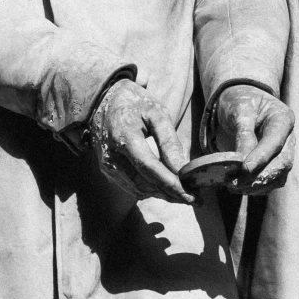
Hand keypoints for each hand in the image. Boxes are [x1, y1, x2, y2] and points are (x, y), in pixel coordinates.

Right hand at [88, 79, 191, 201]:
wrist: (103, 100)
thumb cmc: (134, 104)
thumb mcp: (156, 113)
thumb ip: (169, 141)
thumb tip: (181, 169)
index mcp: (124, 135)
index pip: (148, 166)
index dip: (170, 183)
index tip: (191, 196)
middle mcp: (111, 154)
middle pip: (144, 182)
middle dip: (171, 193)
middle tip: (194, 198)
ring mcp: (107, 164)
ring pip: (138, 189)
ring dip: (161, 194)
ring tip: (183, 193)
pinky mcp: (107, 170)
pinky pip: (131, 186)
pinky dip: (150, 189)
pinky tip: (164, 186)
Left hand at [212, 82, 294, 192]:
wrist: (240, 101)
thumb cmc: (240, 101)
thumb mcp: (239, 110)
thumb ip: (243, 134)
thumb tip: (243, 161)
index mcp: (283, 119)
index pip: (275, 142)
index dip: (261, 157)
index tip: (244, 169)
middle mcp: (288, 138)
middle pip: (282, 163)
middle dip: (261, 176)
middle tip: (237, 183)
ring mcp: (283, 153)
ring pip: (278, 176)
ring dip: (258, 185)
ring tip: (235, 187)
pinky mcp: (274, 164)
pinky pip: (270, 180)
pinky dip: (257, 187)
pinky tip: (240, 188)